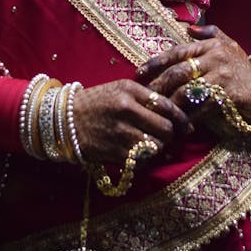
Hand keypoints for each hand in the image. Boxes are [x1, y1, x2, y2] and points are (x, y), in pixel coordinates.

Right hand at [72, 78, 192, 164]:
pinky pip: (142, 161)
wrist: (65, 119)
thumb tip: (175, 115)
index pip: (166, 105)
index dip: (181, 118)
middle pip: (165, 128)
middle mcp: (126, 109)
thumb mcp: (120, 89)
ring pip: (156, 146)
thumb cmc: (96, 102)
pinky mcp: (113, 152)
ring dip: (158, 149)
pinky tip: (140, 155)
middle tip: (170, 139)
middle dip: (171, 136)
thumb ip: (146, 97)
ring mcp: (120, 132)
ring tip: (153, 147)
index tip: (186, 126)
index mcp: (130, 90)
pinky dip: (145, 161)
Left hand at [135, 24, 250, 123]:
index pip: (177, 52)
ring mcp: (221, 76)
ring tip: (159, 111)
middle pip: (179, 72)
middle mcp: (214, 58)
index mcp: (210, 46)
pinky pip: (202, 107)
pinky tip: (180, 123)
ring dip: (171, 103)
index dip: (157, 62)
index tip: (140, 72)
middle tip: (146, 96)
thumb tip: (188, 28)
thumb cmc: (243, 67)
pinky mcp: (227, 94)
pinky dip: (190, 116)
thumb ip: (209, 34)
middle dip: (159, 84)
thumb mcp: (229, 44)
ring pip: (187, 90)